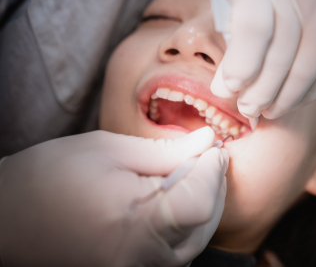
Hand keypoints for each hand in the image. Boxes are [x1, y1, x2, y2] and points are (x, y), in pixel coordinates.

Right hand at [0, 127, 227, 266]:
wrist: (7, 219)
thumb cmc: (49, 177)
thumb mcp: (109, 150)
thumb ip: (166, 151)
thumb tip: (206, 141)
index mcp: (136, 227)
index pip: (200, 203)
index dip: (213, 172)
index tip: (214, 148)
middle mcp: (142, 260)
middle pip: (205, 223)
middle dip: (213, 184)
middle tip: (208, 154)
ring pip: (196, 239)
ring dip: (204, 202)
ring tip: (194, 171)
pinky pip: (177, 250)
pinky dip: (187, 221)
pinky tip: (178, 195)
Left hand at [211, 0, 315, 118]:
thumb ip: (238, 24)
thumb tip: (228, 83)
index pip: (253, 29)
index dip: (241, 67)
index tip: (229, 89)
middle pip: (281, 56)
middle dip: (260, 93)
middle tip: (248, 109)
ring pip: (310, 69)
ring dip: (286, 98)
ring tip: (270, 110)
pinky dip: (312, 88)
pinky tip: (297, 97)